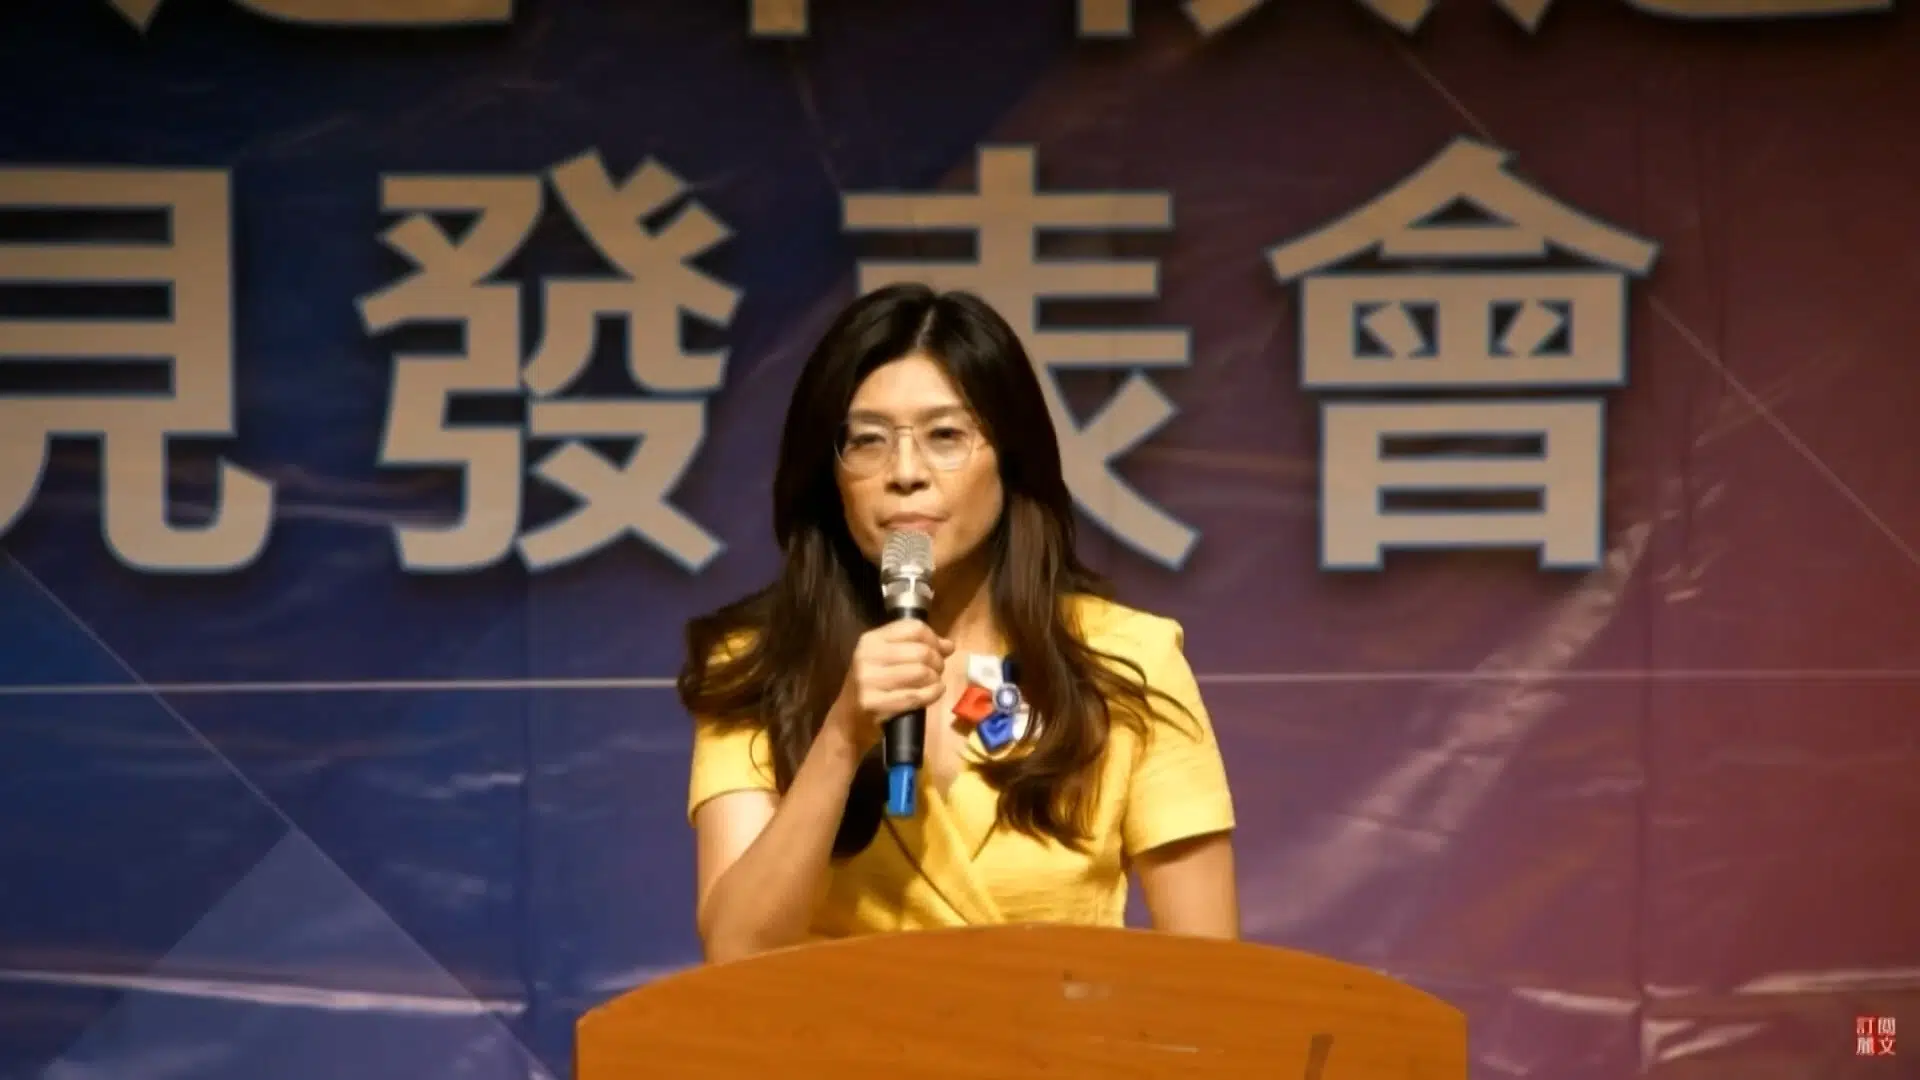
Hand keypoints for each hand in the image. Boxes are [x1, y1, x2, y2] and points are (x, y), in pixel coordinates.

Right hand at [827, 620, 953, 752]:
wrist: (846, 723)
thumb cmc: (871, 689)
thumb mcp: (886, 661)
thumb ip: (915, 648)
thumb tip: (949, 645)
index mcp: (870, 640)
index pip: (914, 628)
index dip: (934, 639)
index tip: (940, 651)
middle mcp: (867, 656)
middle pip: (921, 651)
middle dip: (938, 662)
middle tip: (936, 672)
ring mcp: (869, 681)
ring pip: (921, 672)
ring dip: (935, 680)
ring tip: (932, 684)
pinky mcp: (875, 704)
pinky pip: (916, 696)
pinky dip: (932, 694)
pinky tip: (932, 694)